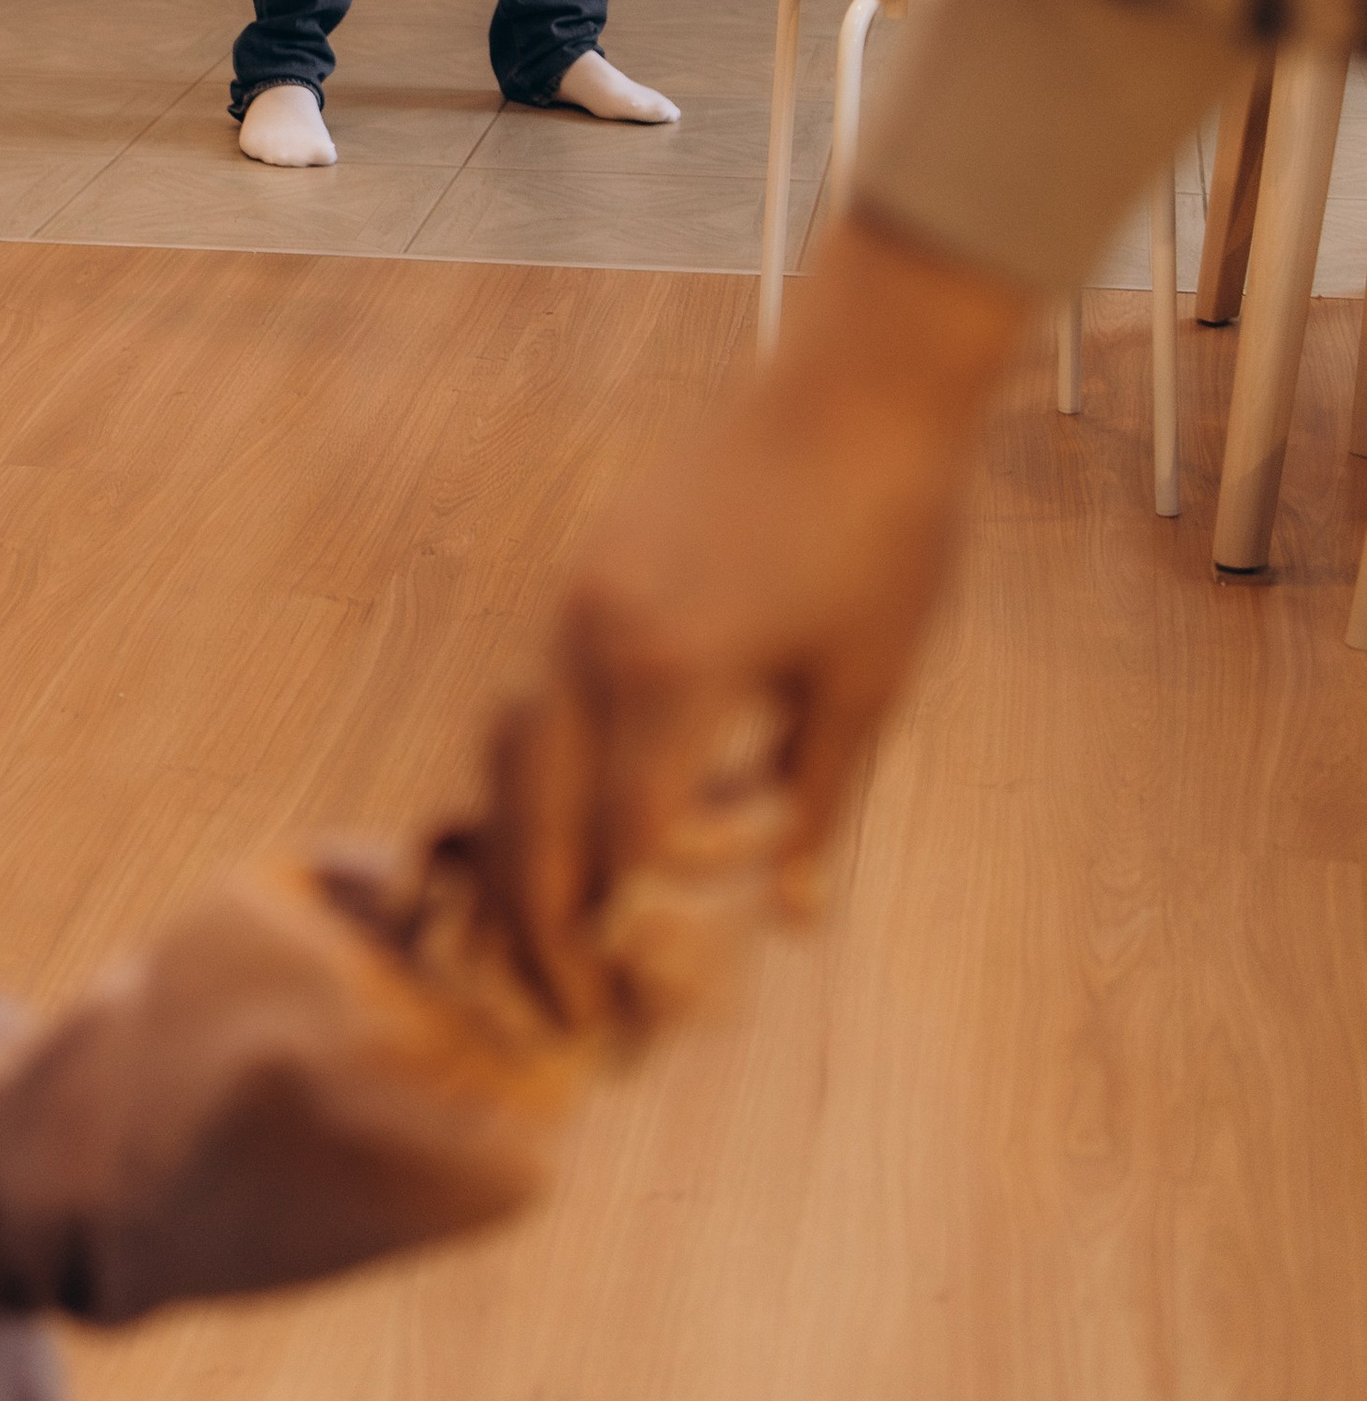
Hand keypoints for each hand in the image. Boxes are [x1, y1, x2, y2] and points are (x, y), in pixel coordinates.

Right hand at [484, 216, 1026, 1029]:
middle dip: (537, 924)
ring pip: (514, 751)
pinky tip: (591, 814)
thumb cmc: (887, 536)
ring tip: (558, 930)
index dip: (630, 928)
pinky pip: (544, 694)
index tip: (651, 1001)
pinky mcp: (591, 573)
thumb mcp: (865, 686)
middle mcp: (596, 641)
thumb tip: (790, 920)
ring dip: (525, 849)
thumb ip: (815, 804)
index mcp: (669, 675)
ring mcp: (581, 600)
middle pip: (529, 812)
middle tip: (569, 1015)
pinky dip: (549, 773)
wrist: (860, 385)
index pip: (619, 840)